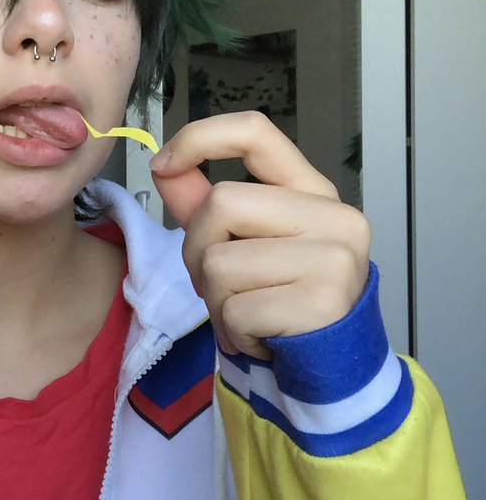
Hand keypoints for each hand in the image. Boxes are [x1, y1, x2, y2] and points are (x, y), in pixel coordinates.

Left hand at [150, 111, 370, 359]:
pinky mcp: (322, 303)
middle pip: (221, 204)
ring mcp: (334, 258)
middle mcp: (334, 217)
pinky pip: (236, 309)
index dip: (200, 138)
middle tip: (223, 286)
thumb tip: (164, 165)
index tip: (165, 163)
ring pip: (220, 263)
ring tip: (248, 314)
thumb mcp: (242, 243)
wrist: (329, 366)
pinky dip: (233, 330)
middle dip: (198, 252)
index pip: (256, 132)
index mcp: (313, 191)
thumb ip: (202, 204)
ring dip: (216, 300)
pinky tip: (262, 335)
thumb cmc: (282, 298)